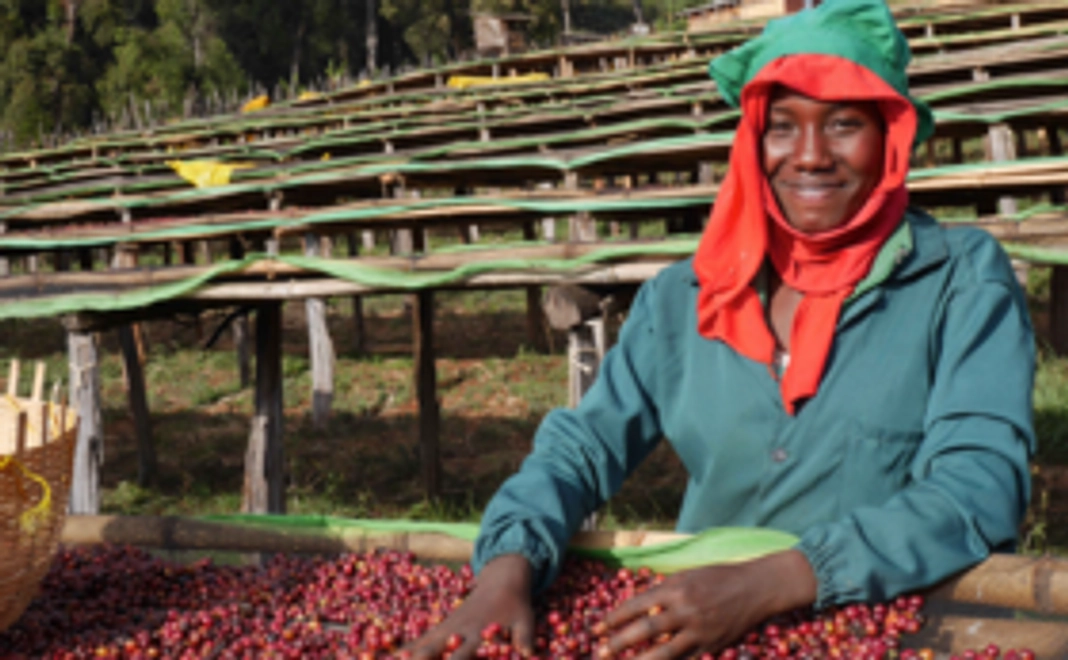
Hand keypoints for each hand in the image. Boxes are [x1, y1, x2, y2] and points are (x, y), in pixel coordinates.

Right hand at [403, 554, 534, 658]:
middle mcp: (458, 631)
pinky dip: (408, 647)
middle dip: (419, 659)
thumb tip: (528, 653)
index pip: (460, 656)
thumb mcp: (525, 620)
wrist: (503, 579)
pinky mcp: (445, 624)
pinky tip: (394, 655)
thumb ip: (524, 637)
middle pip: (433, 649)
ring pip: (423, 643)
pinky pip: (423, 637)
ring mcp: (449, 626)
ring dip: (408, 654)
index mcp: (477, 633)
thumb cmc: (515, 605)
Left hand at [595, 550, 816, 658]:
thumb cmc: (718, 577)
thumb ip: (664, 590)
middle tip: (600, 651)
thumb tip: (640, 605)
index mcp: (676, 588)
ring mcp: (699, 631)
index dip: (614, 617)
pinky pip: (685, 659)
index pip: (637, 604)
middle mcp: (685, 610)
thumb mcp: (687, 575)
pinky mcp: (711, 647)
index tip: (598, 627)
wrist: (757, 588)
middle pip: (645, 630)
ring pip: (663, 652)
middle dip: (619, 642)